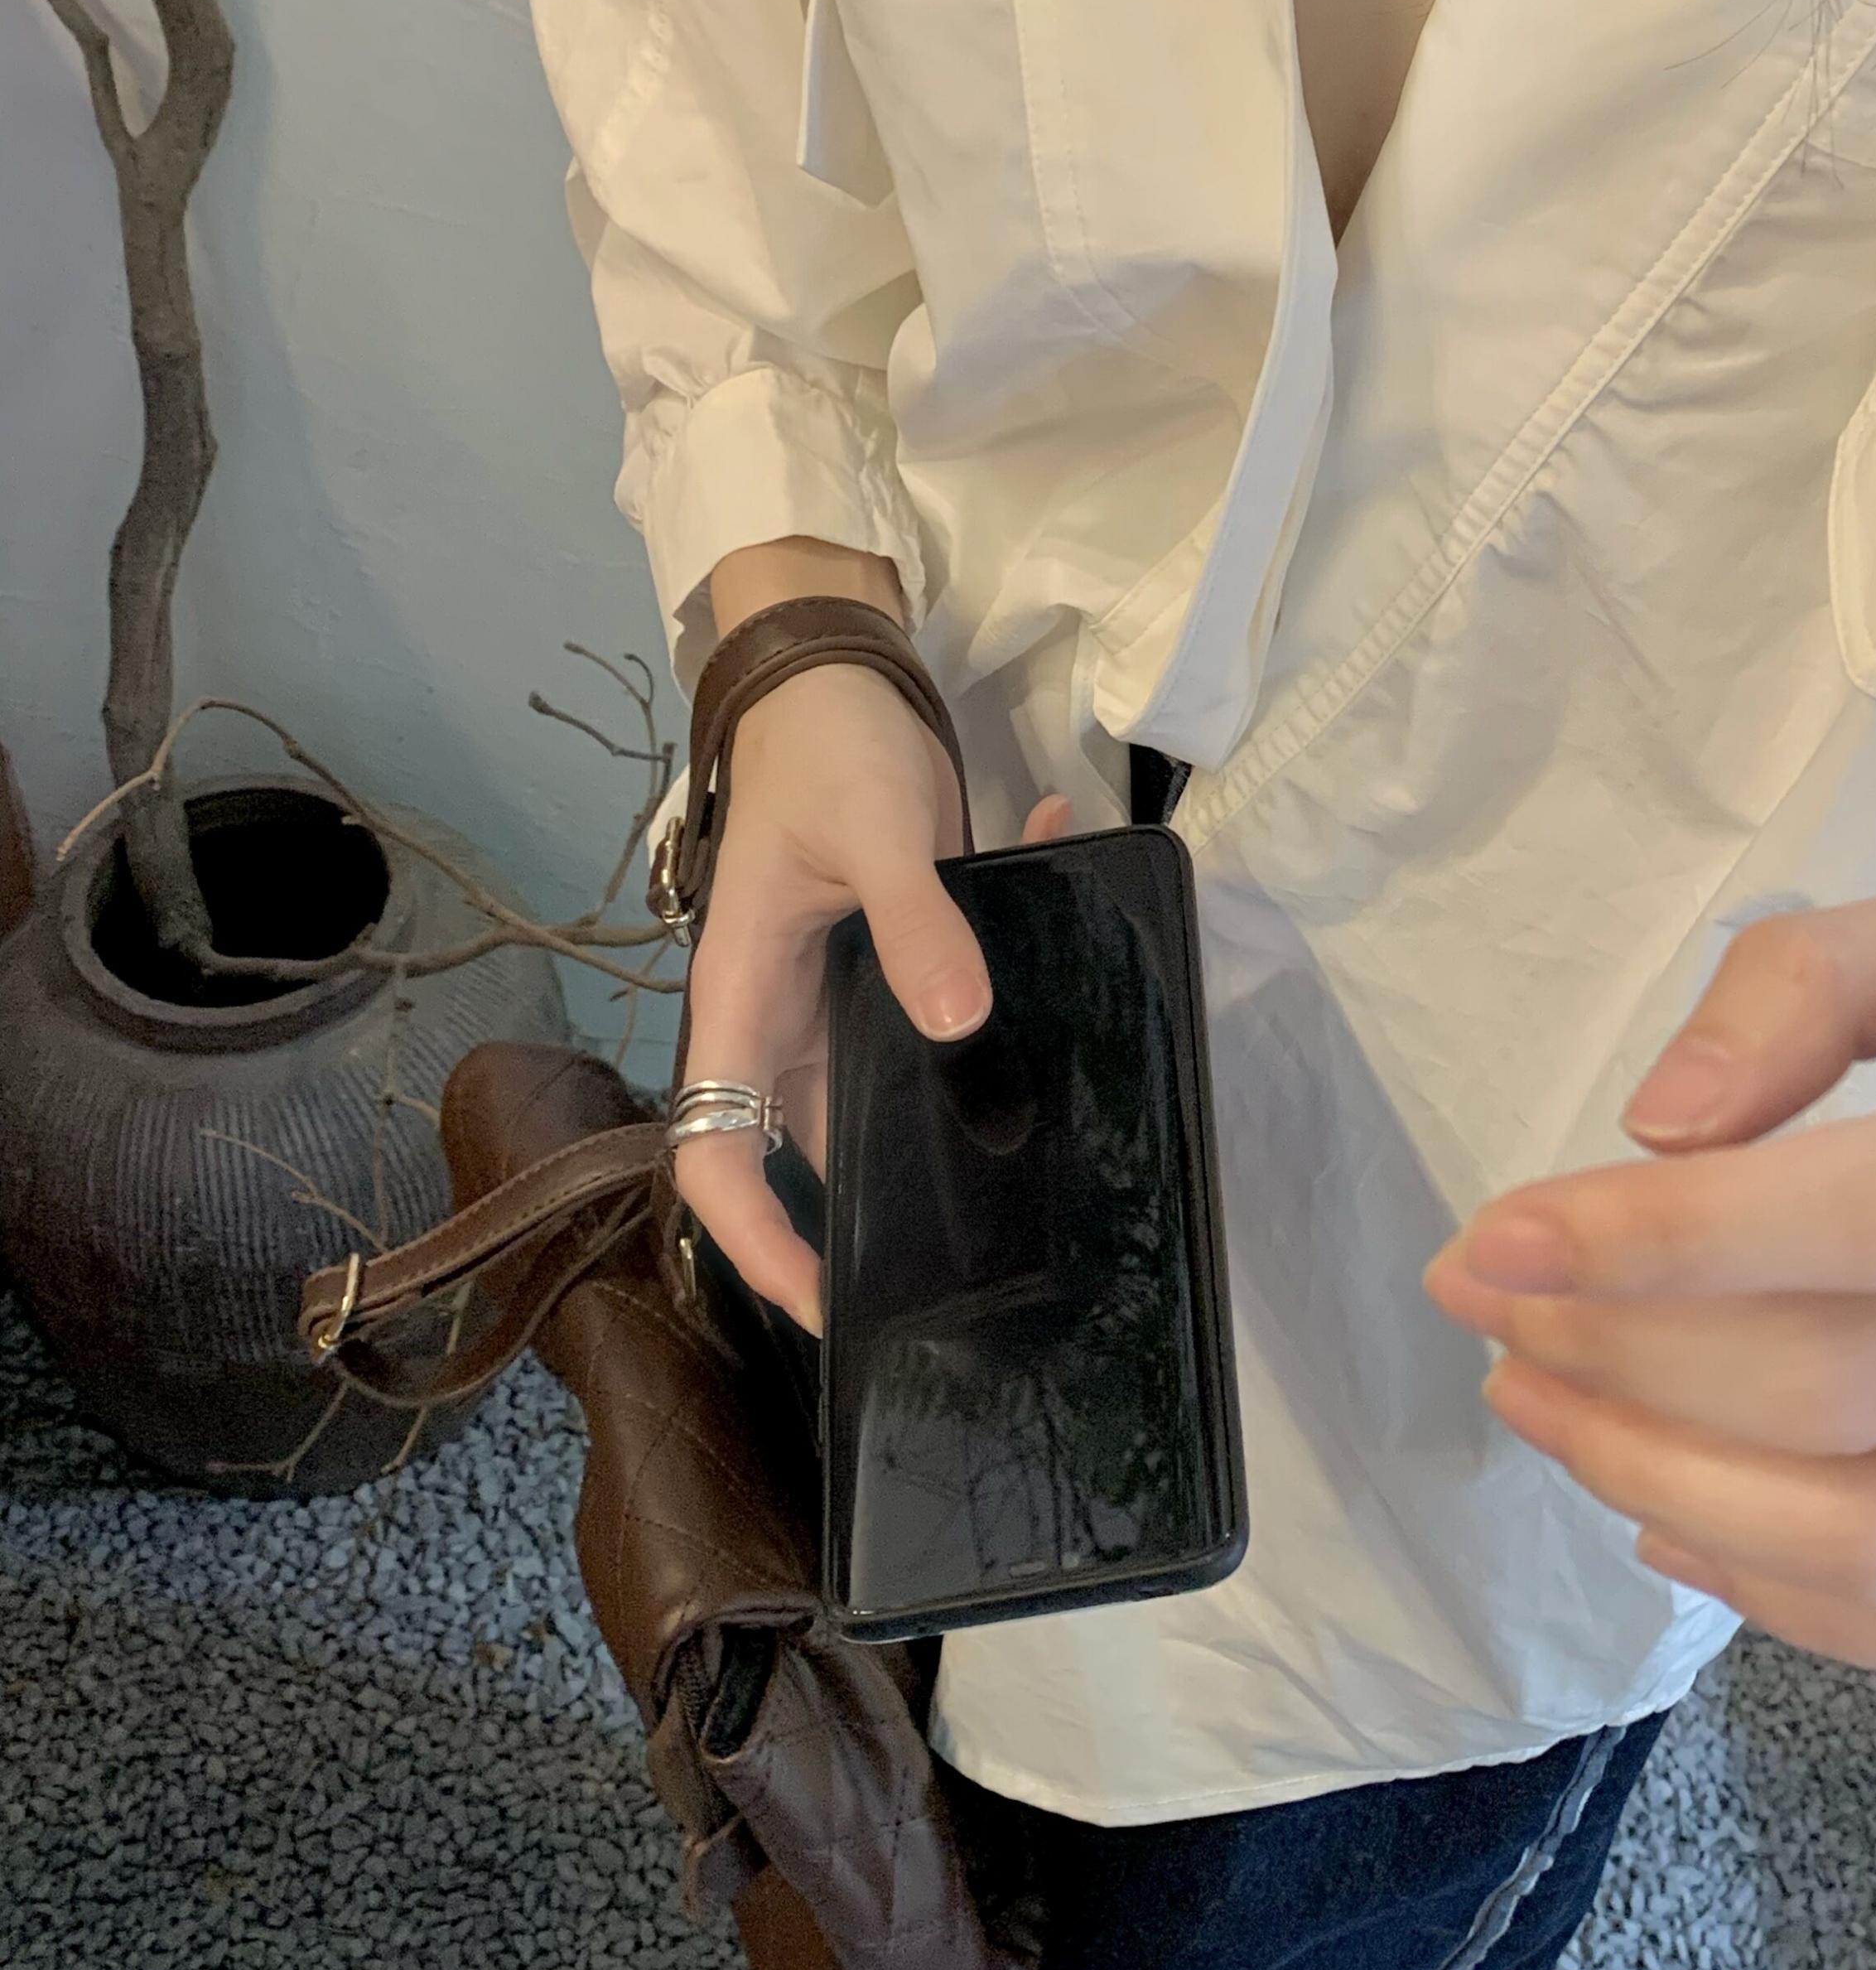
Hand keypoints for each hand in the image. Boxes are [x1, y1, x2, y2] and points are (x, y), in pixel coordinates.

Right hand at [672, 630, 1071, 1335]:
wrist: (837, 666)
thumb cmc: (827, 743)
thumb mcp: (876, 828)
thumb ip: (916, 922)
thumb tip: (956, 1024)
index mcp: (742, 994)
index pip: (715, 1152)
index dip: (755, 1241)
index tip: (826, 1303)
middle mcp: (779, 1014)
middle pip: (803, 1148)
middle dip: (868, 1212)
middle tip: (957, 1274)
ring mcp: (835, 993)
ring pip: (878, 1095)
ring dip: (944, 1122)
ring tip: (1025, 1180)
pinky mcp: (893, 963)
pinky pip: (934, 1016)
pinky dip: (993, 1008)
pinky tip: (1067, 972)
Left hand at [1424, 873, 1875, 1675]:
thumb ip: (1810, 980)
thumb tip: (1656, 1129)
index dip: (1661, 1244)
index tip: (1496, 1239)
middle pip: (1863, 1394)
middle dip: (1627, 1370)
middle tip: (1497, 1320)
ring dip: (1669, 1490)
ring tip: (1552, 1408)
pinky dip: (1782, 1596)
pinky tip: (1670, 1511)